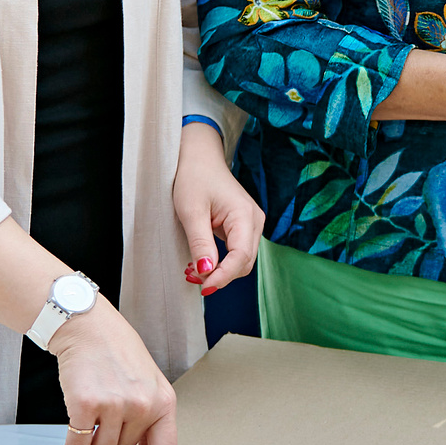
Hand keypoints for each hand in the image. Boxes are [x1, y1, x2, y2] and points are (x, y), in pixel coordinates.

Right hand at [47, 298, 179, 444]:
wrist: (89, 328)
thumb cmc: (116, 353)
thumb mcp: (148, 383)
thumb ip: (148, 420)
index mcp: (164, 401)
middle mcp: (143, 405)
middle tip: (97, 434)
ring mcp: (115, 405)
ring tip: (87, 426)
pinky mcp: (86, 404)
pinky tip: (71, 432)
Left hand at [173, 122, 265, 293]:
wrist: (199, 157)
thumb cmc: (194, 178)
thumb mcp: (191, 211)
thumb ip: (200, 243)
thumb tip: (206, 272)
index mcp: (245, 215)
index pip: (240, 257)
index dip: (223, 276)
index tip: (203, 287)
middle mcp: (254, 221)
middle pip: (244, 262)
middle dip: (221, 275)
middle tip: (192, 277)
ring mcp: (251, 223)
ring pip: (242, 260)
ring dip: (221, 270)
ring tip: (194, 270)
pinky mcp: (244, 225)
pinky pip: (237, 251)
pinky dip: (222, 261)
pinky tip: (203, 260)